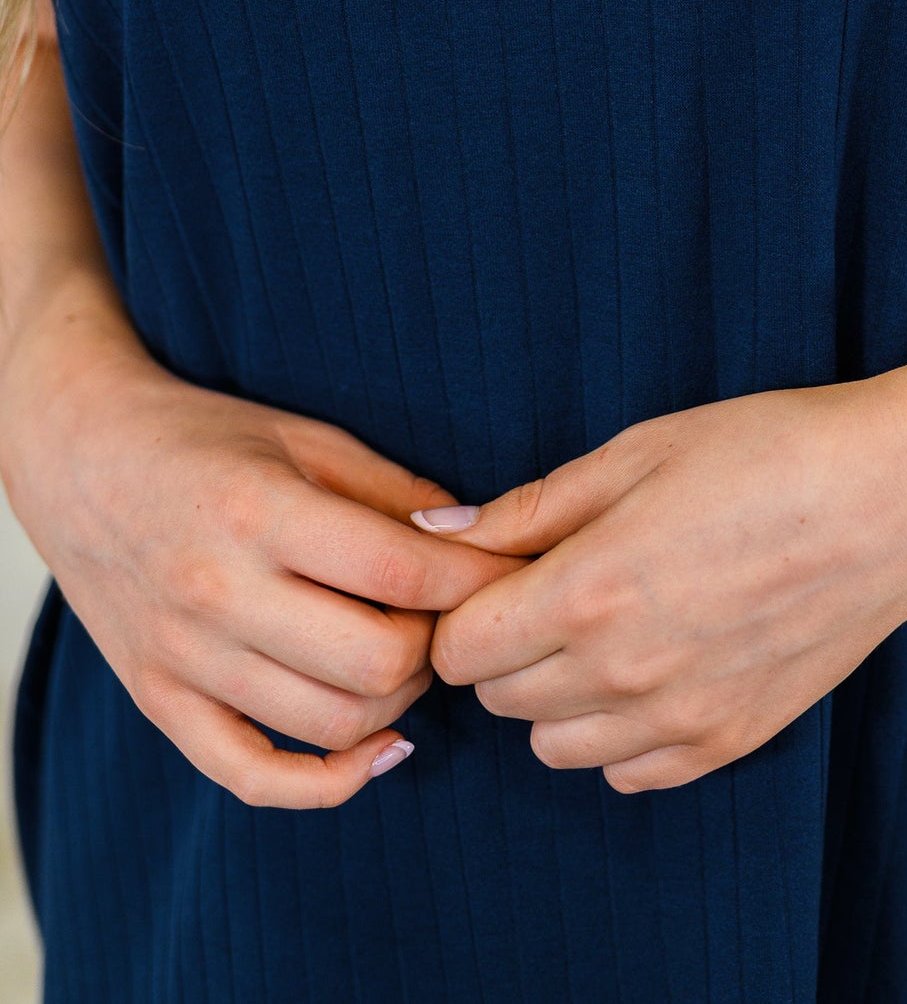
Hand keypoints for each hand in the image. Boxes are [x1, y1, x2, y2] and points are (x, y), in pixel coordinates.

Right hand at [0, 320, 518, 807]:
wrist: (82, 459)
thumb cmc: (205, 438)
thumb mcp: (306, 437)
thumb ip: (393, 493)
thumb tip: (480, 542)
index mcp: (261, 513)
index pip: (402, 574)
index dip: (476, 580)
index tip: (512, 571)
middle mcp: (218, 593)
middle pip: (378, 663)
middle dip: (438, 643)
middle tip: (447, 613)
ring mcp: (184, 658)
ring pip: (330, 724)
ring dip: (398, 702)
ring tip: (406, 654)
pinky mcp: (160, 703)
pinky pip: (253, 777)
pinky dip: (328, 781)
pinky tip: (375, 747)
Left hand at [424, 366, 906, 791]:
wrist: (897, 498)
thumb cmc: (770, 450)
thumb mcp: (641, 449)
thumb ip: (533, 505)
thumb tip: (440, 531)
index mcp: (588, 591)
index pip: (459, 649)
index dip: (465, 606)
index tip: (499, 571)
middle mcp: (623, 673)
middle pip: (499, 699)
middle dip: (508, 643)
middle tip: (556, 583)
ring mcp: (679, 719)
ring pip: (554, 747)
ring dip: (558, 693)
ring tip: (609, 622)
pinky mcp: (729, 743)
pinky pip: (627, 772)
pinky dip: (620, 730)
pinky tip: (656, 662)